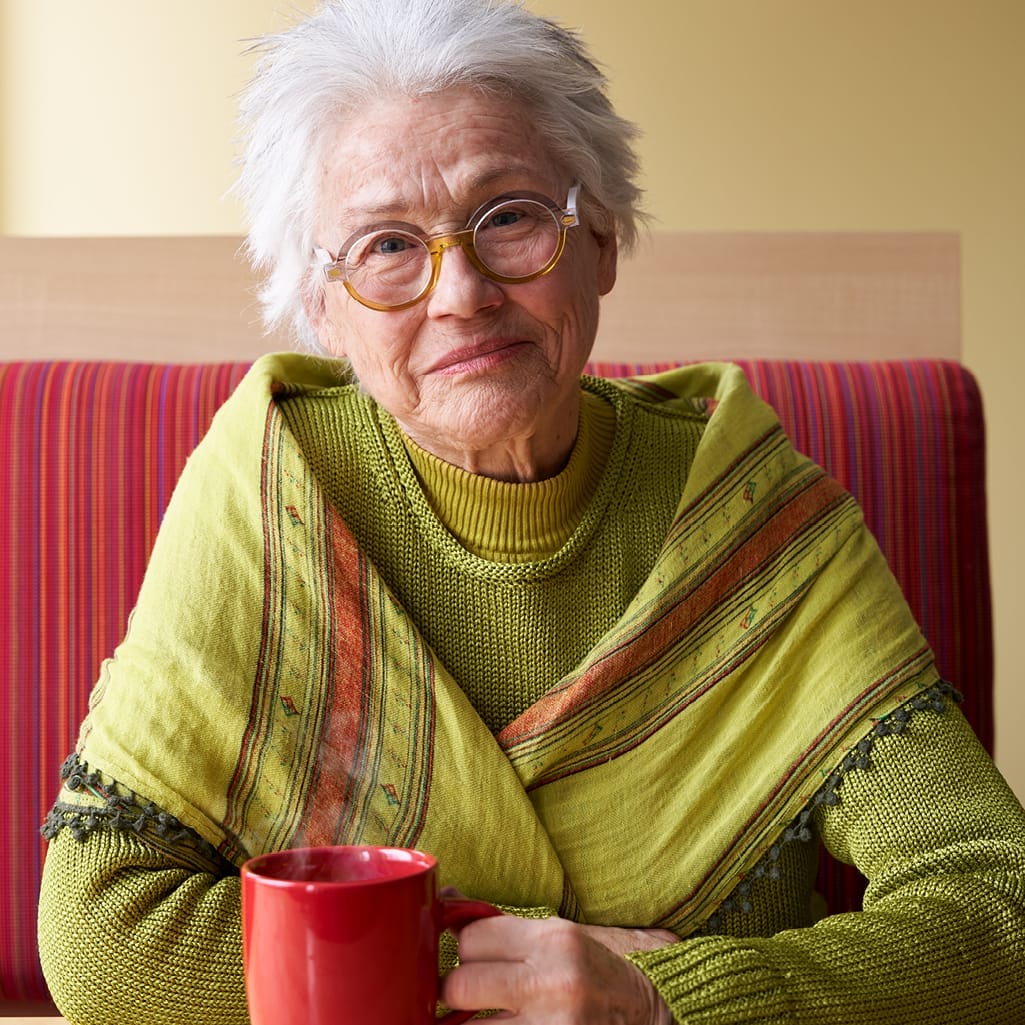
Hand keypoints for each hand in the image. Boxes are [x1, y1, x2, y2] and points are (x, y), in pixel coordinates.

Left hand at [440, 913, 675, 1023]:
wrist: (661, 1009)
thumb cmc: (606, 969)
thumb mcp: (564, 935)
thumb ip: (508, 927)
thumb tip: (447, 901)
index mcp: (553, 940)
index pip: (470, 939)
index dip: (464, 949)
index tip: (470, 957)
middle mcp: (550, 983)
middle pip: (460, 986)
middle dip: (457, 991)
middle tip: (469, 995)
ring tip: (485, 1017)